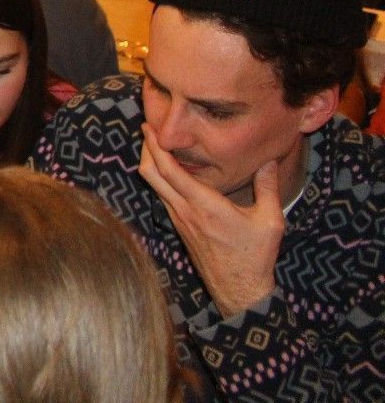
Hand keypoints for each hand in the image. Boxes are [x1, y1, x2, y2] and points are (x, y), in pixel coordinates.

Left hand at [139, 124, 282, 317]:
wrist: (238, 290)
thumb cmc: (254, 256)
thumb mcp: (269, 221)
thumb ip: (268, 187)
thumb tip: (270, 160)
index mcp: (204, 205)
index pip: (169, 170)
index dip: (155, 145)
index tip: (150, 126)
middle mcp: (184, 210)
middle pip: (151, 174)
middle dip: (146, 148)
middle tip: (148, 128)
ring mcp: (178, 219)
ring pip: (154, 186)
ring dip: (151, 163)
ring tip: (155, 144)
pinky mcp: (179, 227)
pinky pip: (163, 196)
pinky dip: (160, 179)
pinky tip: (168, 171)